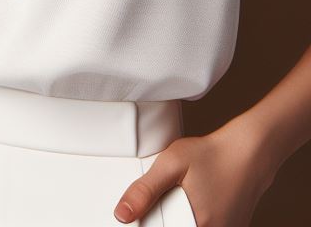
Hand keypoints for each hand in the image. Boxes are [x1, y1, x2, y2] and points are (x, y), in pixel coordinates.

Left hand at [113, 119, 276, 225]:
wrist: (249, 152)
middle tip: (165, 200)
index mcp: (198, 226)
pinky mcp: (233, 226)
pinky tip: (196, 199)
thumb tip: (122, 214)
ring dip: (183, 218)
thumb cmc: (212, 156)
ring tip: (183, 196)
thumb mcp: (171, 164)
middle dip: (168, 218)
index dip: (152, 223)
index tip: (146, 214)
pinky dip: (196, 216)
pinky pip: (208, 225)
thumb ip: (145, 190)